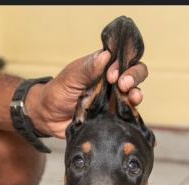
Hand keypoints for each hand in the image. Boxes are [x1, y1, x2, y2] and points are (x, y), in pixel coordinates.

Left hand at [25, 50, 147, 138]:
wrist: (48, 118)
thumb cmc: (57, 93)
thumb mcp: (71, 78)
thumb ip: (88, 68)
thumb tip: (105, 56)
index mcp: (102, 67)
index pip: (122, 59)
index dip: (122, 65)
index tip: (111, 75)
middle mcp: (111, 82)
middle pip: (134, 75)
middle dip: (134, 77)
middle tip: (125, 85)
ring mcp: (113, 101)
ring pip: (134, 95)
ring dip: (137, 96)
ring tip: (135, 99)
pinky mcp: (112, 119)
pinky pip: (128, 118)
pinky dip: (136, 121)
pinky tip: (139, 123)